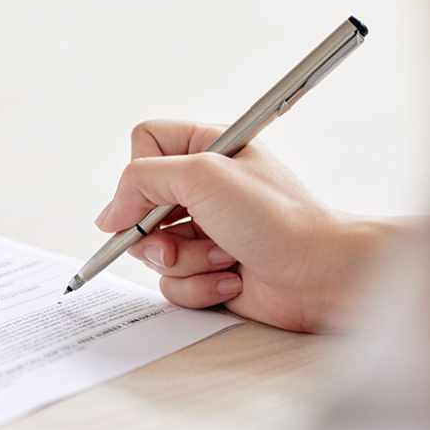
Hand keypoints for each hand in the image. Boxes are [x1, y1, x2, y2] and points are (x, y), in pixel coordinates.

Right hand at [96, 120, 400, 332]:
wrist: (320, 274)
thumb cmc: (278, 217)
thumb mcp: (202, 177)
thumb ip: (142, 181)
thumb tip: (109, 214)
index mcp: (204, 149)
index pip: (143, 144)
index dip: (138, 175)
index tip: (147, 202)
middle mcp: (201, 189)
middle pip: (139, 206)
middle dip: (158, 232)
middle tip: (181, 238)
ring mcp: (203, 230)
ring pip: (153, 251)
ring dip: (185, 261)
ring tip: (223, 257)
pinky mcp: (206, 268)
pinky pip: (173, 282)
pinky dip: (199, 285)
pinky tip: (232, 278)